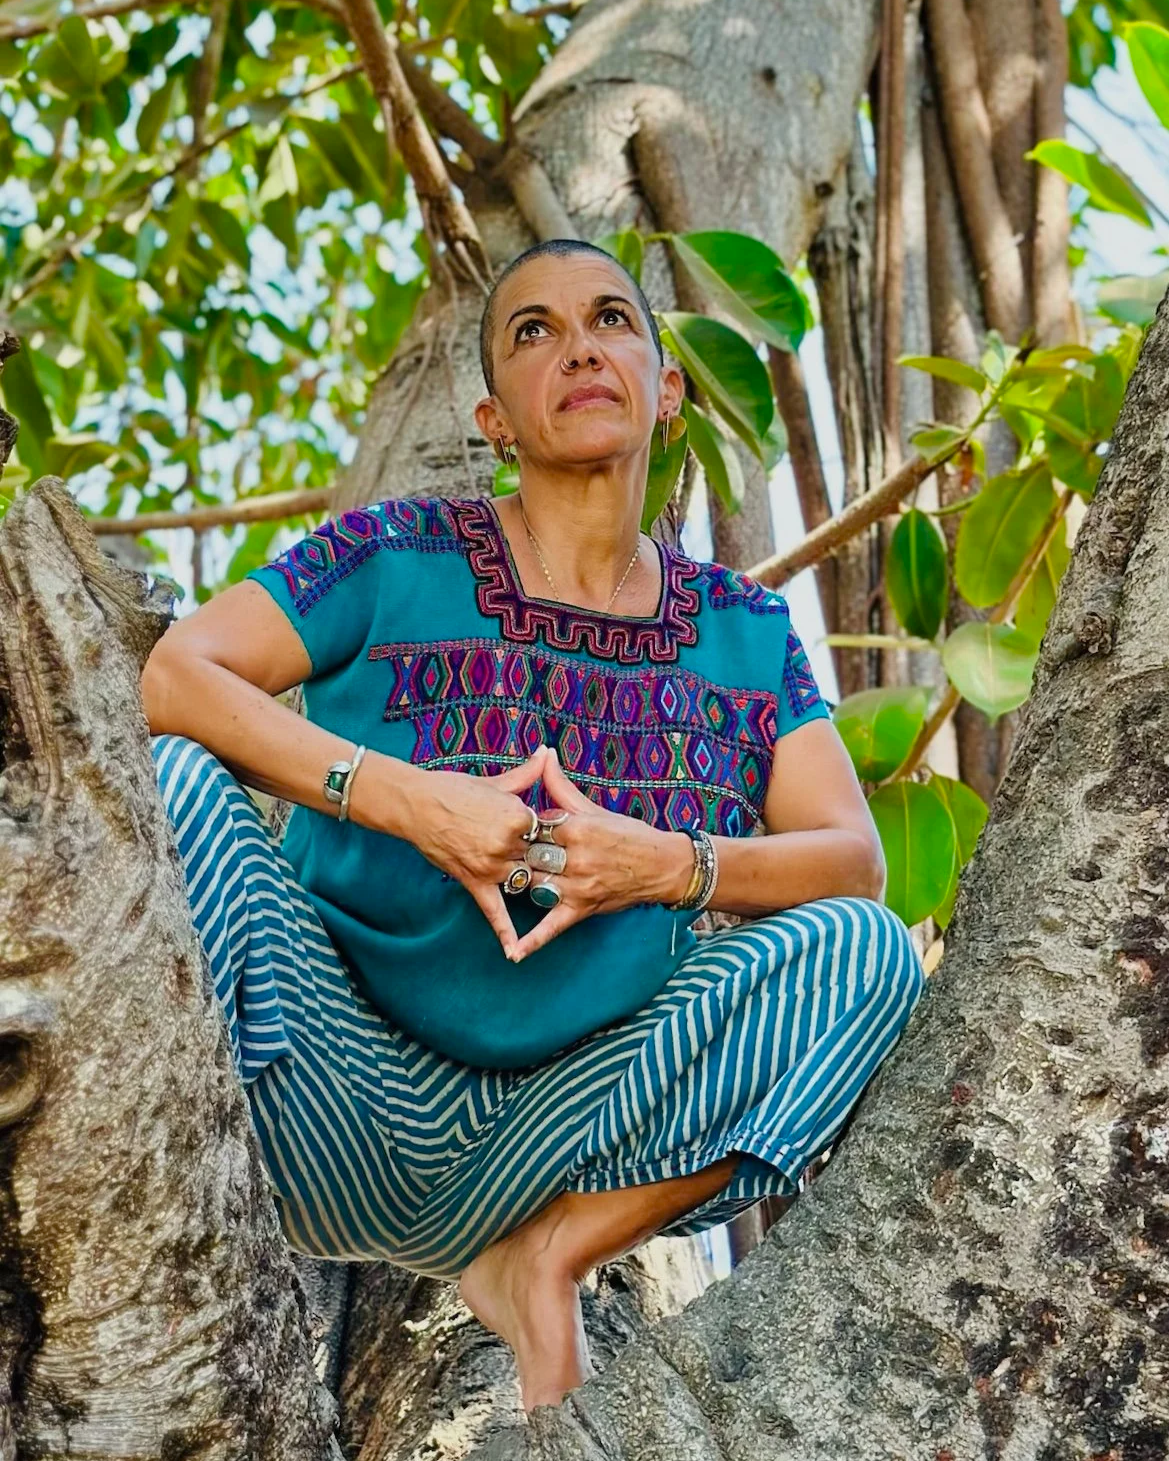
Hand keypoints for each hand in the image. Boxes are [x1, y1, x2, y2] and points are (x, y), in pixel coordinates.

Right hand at [407, 746, 549, 958]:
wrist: (416, 804)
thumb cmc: (454, 789)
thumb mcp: (495, 782)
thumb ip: (527, 774)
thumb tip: (546, 754)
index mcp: (519, 816)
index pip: (549, 830)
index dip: (550, 832)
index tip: (551, 831)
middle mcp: (508, 844)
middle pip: (540, 859)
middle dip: (546, 860)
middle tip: (554, 860)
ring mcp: (492, 866)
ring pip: (524, 881)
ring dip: (533, 883)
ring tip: (544, 884)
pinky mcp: (474, 882)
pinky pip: (494, 912)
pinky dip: (505, 933)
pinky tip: (516, 952)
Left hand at [511, 747, 692, 961]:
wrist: (662, 865)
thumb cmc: (627, 834)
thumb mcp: (593, 808)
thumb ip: (561, 786)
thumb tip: (545, 755)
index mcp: (577, 828)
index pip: (533, 827)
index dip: (521, 829)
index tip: (512, 827)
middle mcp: (576, 857)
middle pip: (529, 858)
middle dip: (517, 856)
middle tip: (505, 853)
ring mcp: (578, 886)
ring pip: (534, 886)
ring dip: (521, 884)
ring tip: (510, 878)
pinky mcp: (582, 909)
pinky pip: (552, 927)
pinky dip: (532, 941)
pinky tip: (512, 953)